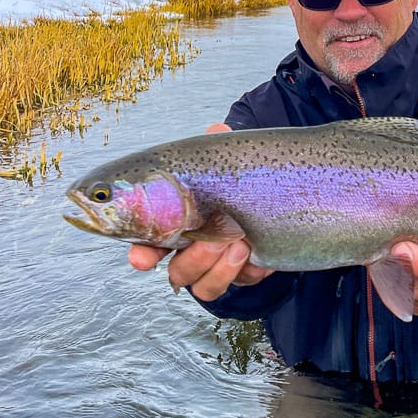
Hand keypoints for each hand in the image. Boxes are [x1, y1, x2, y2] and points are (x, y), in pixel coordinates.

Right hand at [128, 123, 274, 300]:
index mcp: (176, 226)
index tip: (142, 258)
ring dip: (217, 268)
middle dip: (191, 261)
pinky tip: (253, 252)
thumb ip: (215, 150)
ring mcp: (218, 266)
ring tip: (238, 241)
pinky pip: (239, 284)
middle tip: (208, 241)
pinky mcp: (245, 273)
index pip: (148, 246)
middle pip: (177, 272)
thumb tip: (217, 130)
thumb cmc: (233, 180)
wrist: (275, 196)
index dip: (142, 256)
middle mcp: (193, 251)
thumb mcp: (224, 164)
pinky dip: (243, 271)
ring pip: (204, 287)